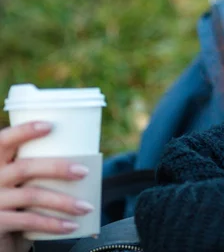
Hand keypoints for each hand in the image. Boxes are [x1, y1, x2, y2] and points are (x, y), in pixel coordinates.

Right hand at [0, 122, 92, 251]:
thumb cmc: (15, 204)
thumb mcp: (19, 183)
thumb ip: (37, 171)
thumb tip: (84, 162)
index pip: (2, 141)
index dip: (23, 131)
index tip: (49, 126)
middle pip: (24, 168)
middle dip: (57, 167)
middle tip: (84, 172)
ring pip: (31, 195)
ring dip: (63, 201)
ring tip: (86, 207)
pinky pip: (28, 221)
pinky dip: (53, 224)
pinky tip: (72, 226)